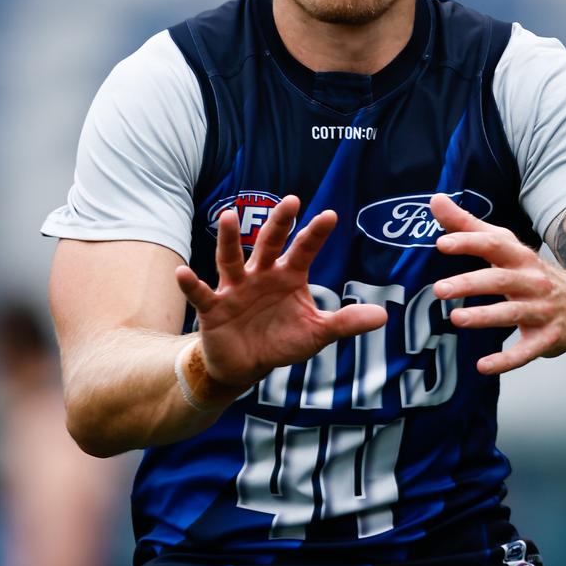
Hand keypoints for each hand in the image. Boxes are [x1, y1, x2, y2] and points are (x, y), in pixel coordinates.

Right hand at [176, 195, 387, 388]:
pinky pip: (201, 293)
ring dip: (229, 240)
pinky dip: (191, 284)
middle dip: (279, 223)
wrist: (245, 365)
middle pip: (269, 243)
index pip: (304, 249)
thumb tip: (383, 315)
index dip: (316, 234)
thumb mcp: (316, 334)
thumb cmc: (281, 340)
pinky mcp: (214, 307)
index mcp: (287, 275)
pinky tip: (182, 273)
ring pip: (231, 259)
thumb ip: (345, 323)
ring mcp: (235, 288)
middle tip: (290, 201)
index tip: (330, 215)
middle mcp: (260, 274)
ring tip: (228, 218)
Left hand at [431, 193, 565, 374]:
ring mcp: (540, 311)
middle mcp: (532, 282)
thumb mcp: (506, 246)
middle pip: (500, 280)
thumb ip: (469, 226)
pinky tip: (483, 365)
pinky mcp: (545, 339)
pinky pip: (525, 351)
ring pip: (512, 314)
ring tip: (456, 319)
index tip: (442, 243)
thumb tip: (436, 201)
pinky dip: (505, 360)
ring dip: (484, 317)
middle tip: (439, 289)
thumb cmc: (531, 272)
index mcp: (520, 257)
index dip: (469, 242)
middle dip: (470, 283)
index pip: (494, 244)